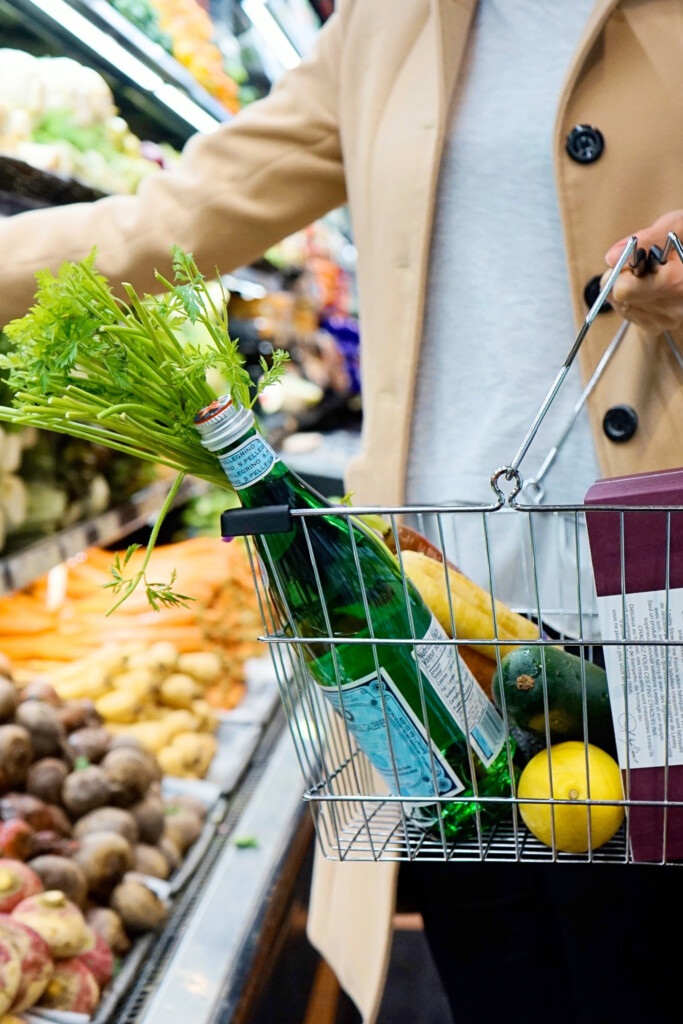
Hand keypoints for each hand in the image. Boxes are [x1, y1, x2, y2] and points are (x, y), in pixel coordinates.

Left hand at [602, 210, 682, 333]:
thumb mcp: (676, 226)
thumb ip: (646, 239)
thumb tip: (611, 257)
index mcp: (678, 282)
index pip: (625, 289)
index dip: (622, 270)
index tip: (635, 259)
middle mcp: (672, 308)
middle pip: (619, 298)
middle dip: (622, 277)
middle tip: (644, 265)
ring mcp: (664, 320)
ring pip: (619, 305)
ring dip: (626, 286)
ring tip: (650, 274)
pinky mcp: (656, 326)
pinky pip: (626, 312)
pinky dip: (631, 297)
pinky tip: (648, 286)